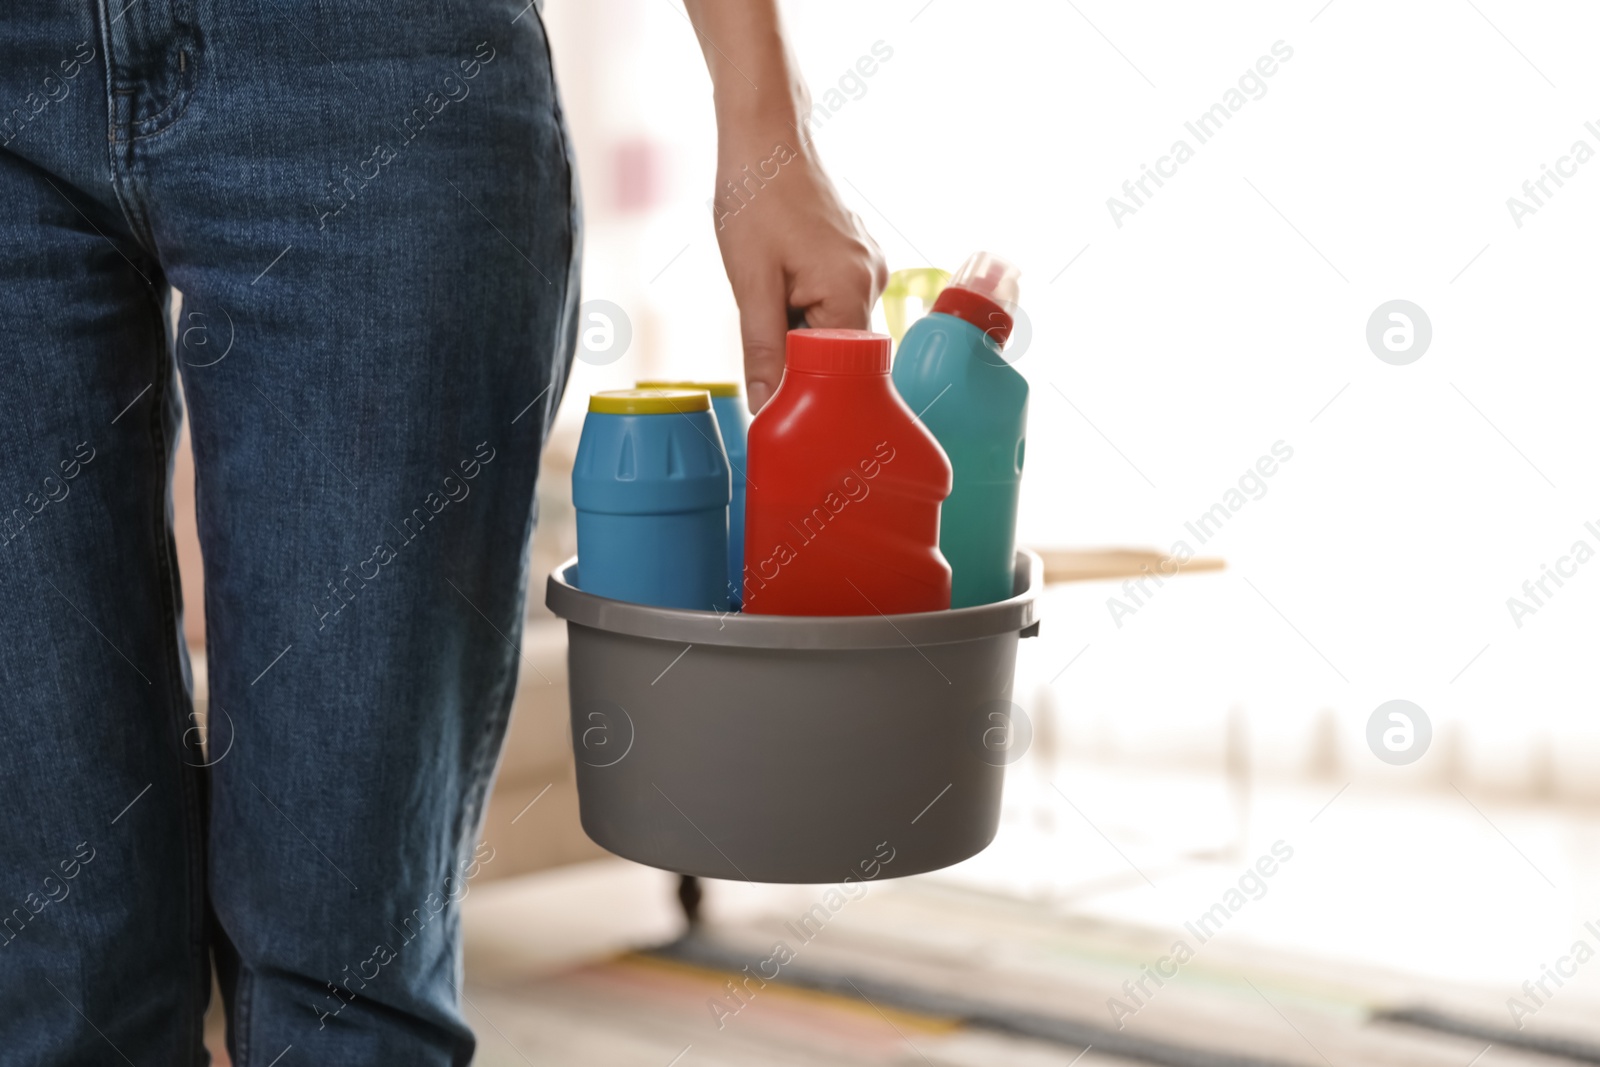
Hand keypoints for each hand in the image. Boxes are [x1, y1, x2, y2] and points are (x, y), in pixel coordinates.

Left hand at [711, 129, 886, 412]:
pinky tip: (782, 275)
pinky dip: (806, 303)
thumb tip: (766, 407)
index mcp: (853, 290)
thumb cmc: (755, 198)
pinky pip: (836, 300)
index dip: (806, 385)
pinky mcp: (858, 256)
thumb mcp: (750, 282)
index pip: (841, 371)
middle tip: (761, 326)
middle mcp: (874, 280)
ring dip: (799, 325)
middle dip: (799, 352)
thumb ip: (763, 350)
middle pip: (840, 351)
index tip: (774, 386)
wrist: (766, 136)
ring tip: (769, 285)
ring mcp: (870, 266)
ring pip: (835, 326)